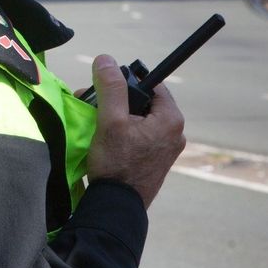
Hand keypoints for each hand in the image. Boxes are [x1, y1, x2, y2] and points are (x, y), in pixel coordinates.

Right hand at [79, 54, 185, 207]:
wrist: (116, 208)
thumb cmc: (117, 164)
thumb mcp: (111, 121)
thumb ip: (110, 88)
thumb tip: (105, 59)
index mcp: (171, 119)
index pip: (152, 84)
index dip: (127, 81)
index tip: (106, 85)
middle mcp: (175, 133)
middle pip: (144, 103)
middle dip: (116, 100)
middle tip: (92, 102)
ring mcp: (166, 149)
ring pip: (140, 120)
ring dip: (116, 116)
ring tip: (93, 120)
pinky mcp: (156, 161)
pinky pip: (140, 137)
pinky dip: (123, 133)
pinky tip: (103, 137)